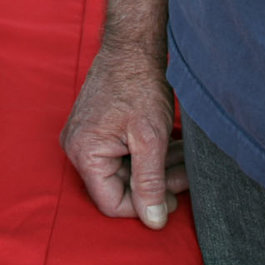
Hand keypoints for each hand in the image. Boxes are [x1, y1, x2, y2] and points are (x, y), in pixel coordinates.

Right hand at [61, 36, 188, 227]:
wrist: (132, 44)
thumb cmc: (138, 84)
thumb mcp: (150, 139)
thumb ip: (150, 183)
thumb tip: (152, 221)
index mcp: (84, 153)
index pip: (112, 203)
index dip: (145, 206)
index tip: (174, 197)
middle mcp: (77, 148)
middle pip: (119, 186)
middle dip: (156, 183)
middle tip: (186, 174)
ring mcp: (85, 137)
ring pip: (124, 170)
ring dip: (156, 168)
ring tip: (184, 158)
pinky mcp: (96, 128)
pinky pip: (122, 153)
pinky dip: (147, 154)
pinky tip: (171, 147)